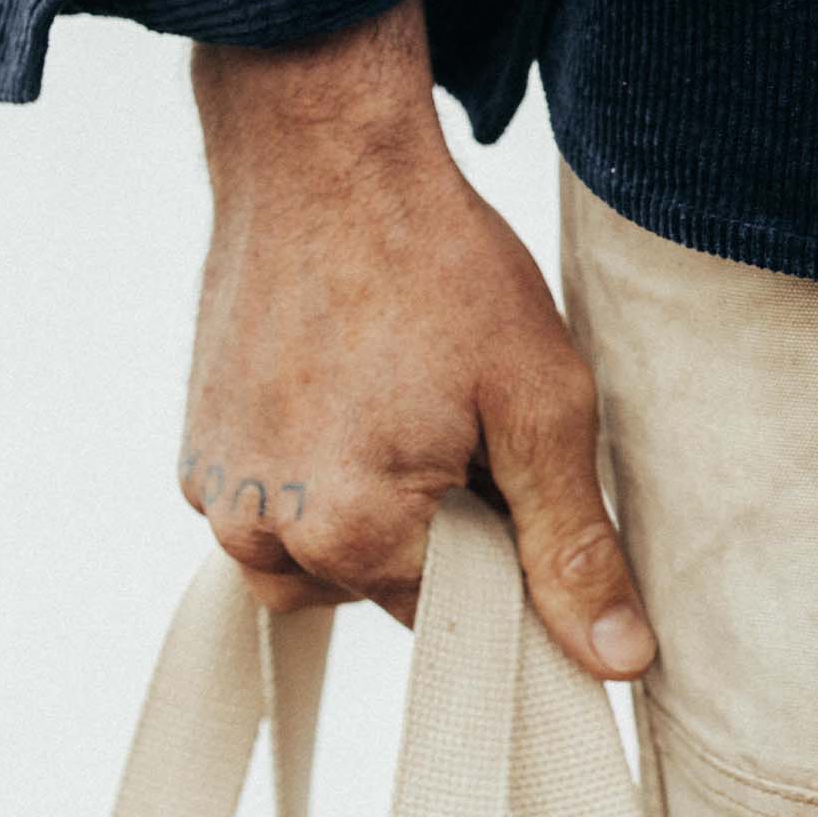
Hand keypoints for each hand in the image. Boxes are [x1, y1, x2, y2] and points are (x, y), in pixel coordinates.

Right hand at [177, 0, 655, 680]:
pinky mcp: (201, 448)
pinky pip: (279, 507)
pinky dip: (328, 473)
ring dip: (383, 507)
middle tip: (471, 413)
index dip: (511, 551)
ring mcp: (219, 493)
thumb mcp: (539, 400)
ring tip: (414, 394)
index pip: (461, 620)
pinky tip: (363, 384)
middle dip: (446, 528)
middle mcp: (263, 534)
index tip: (523, 474)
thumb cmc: (442, 265)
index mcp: (352, 534)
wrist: (325, 156)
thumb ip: (570, 541)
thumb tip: (616, 660)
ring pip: (329, 557)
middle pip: (391, 590)